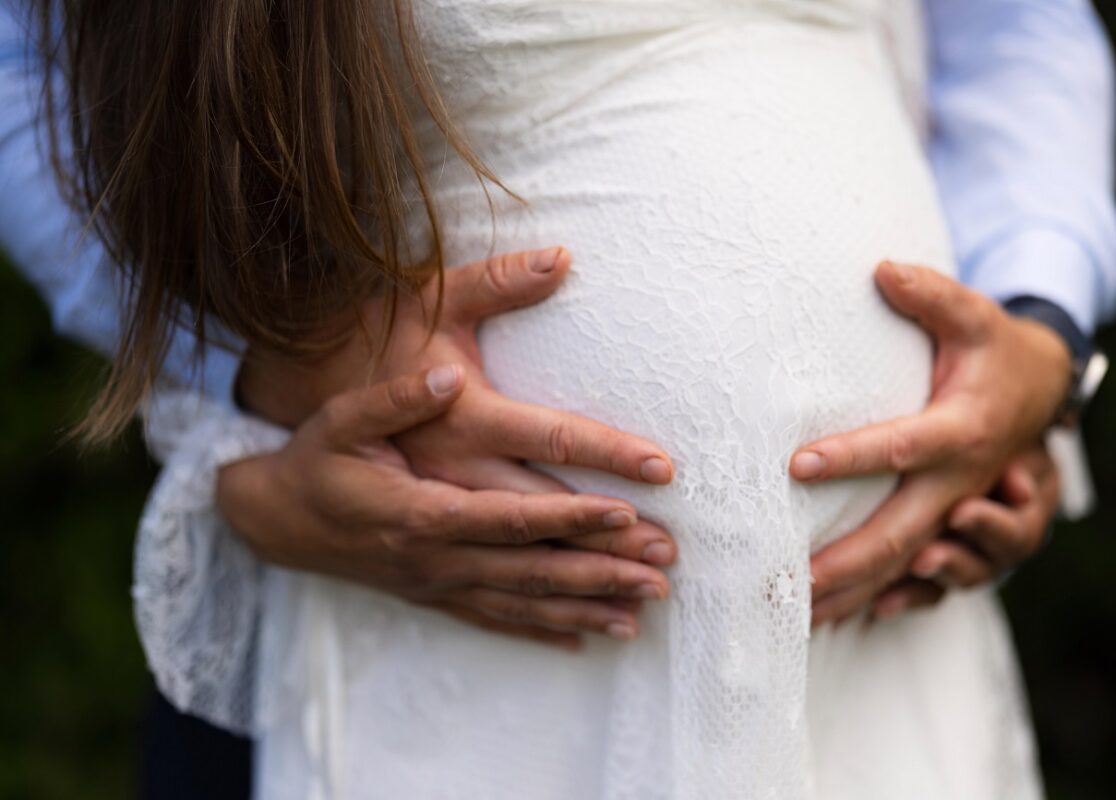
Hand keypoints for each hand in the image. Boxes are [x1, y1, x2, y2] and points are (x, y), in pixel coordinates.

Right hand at [219, 366, 670, 650]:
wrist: (276, 519)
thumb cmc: (317, 460)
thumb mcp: (342, 419)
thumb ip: (395, 398)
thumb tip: (445, 374)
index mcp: (422, 506)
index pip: (513, 513)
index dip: (571, 513)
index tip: (626, 508)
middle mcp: (437, 555)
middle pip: (533, 566)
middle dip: (601, 566)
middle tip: (663, 566)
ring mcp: (437, 582)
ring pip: (525, 601)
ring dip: (588, 604)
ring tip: (646, 605)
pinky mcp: (435, 595)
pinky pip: (499, 620)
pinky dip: (546, 631)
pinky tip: (587, 638)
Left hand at [789, 261, 1071, 625]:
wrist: (1043, 388)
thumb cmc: (994, 349)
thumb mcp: (973, 316)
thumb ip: (931, 295)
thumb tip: (881, 269)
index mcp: (964, 430)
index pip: (902, 447)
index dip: (851, 455)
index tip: (797, 464)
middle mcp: (965, 481)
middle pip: (902, 530)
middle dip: (846, 561)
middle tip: (790, 582)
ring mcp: (964, 511)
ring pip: (910, 566)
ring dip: (857, 591)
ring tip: (802, 614)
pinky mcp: (962, 526)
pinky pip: (934, 578)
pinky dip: (896, 598)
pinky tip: (851, 613)